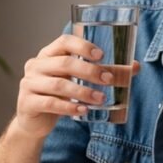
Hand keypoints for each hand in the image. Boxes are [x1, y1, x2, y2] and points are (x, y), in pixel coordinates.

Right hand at [14, 34, 139, 139]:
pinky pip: (50, 103)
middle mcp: (36, 65)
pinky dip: (69, 107)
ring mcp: (29, 83)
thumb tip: (135, 67)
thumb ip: (102, 72)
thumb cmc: (59, 94)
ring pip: (59, 85)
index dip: (83, 46)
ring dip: (83, 91)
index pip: (64, 41)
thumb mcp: (76, 80)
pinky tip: (83, 111)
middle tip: (109, 79)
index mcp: (48, 54)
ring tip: (101, 98)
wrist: (34, 121)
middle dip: (89, 71)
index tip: (102, 55)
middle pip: (64, 63)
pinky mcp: (27, 102)